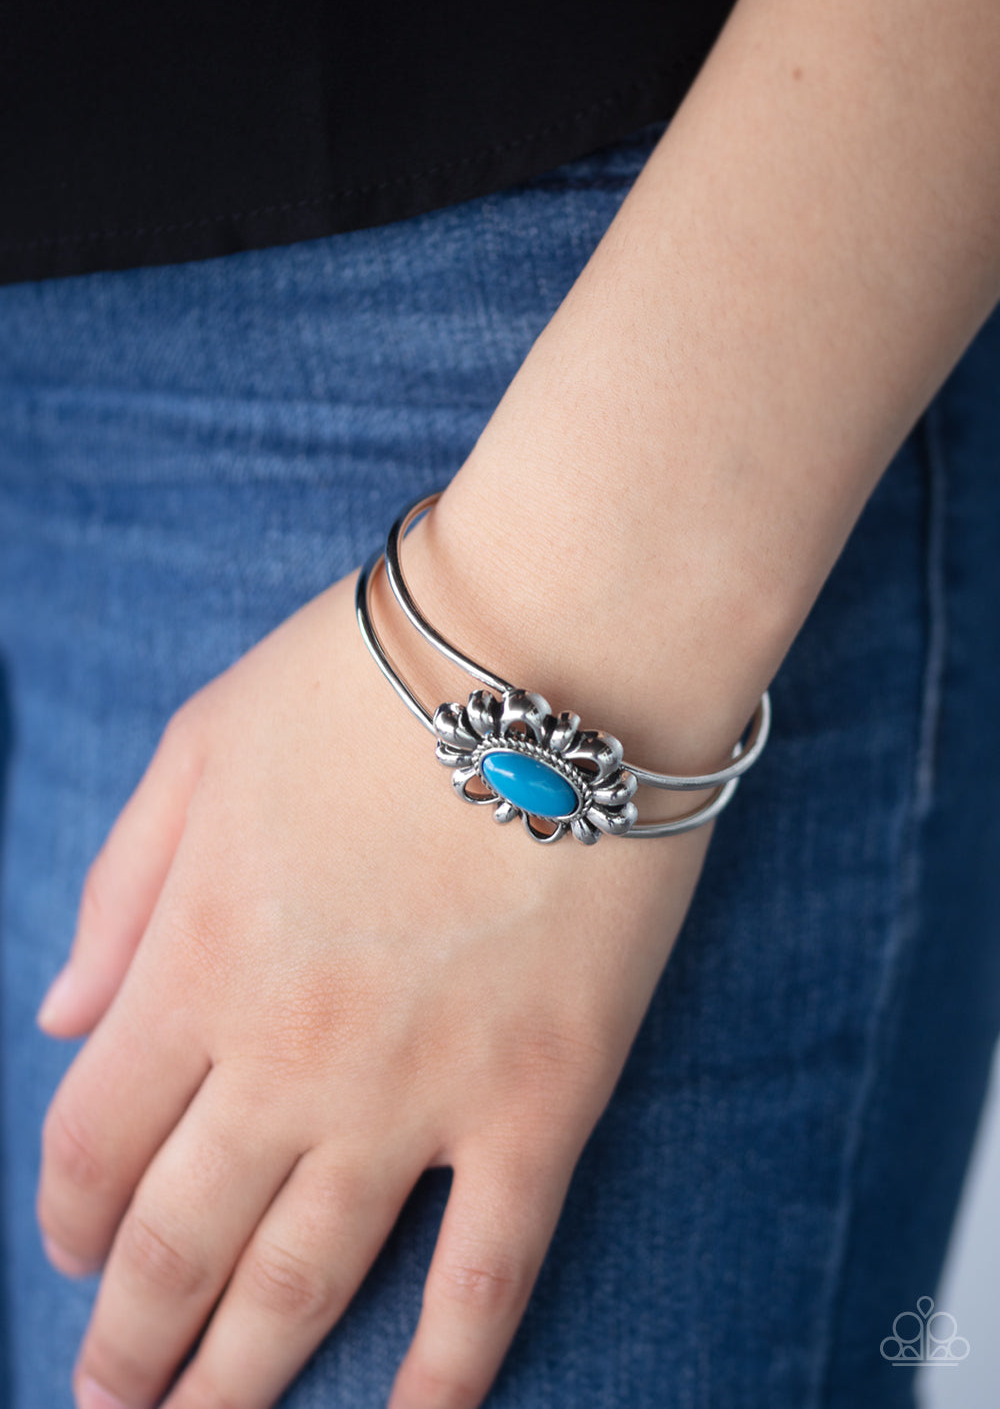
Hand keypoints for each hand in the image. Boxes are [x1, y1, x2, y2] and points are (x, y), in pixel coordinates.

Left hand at [35, 521, 718, 1408]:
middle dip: (132, 1340)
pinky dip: (444, 1370)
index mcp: (197, 960)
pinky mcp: (540, 1100)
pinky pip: (486, 1274)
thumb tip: (61, 1015)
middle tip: (110, 1401)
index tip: (73, 1252)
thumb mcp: (202, 745)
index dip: (71, 1213)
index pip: (96, 1139)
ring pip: (306, 1281)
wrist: (557, 650)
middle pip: (181, 1240)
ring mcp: (417, 1093)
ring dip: (240, 1379)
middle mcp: (287, 1055)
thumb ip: (122, 887)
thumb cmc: (374, 679)